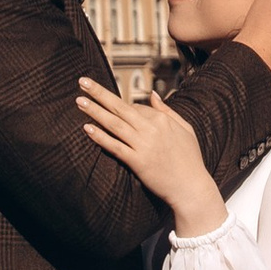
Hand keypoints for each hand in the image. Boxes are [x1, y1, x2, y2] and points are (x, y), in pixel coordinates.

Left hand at [78, 79, 227, 236]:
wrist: (191, 188)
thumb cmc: (190, 159)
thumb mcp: (185, 129)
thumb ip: (167, 111)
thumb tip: (153, 94)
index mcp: (162, 120)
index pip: (135, 107)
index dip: (122, 108)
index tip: (111, 108)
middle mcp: (151, 129)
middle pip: (120, 108)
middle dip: (100, 93)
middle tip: (82, 82)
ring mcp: (143, 145)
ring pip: (114, 124)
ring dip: (95, 111)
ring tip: (79, 101)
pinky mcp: (137, 162)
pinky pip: (115, 146)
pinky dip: (101, 137)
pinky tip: (87, 128)